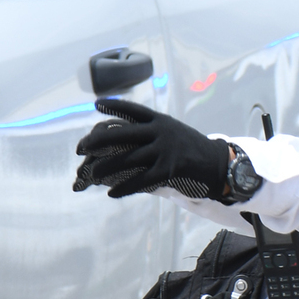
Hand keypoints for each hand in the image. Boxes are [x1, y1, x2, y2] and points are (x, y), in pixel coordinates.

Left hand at [73, 99, 231, 199]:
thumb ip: (153, 130)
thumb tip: (127, 132)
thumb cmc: (192, 149)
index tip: (96, 105)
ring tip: (91, 175)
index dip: (114, 106)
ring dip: (106, 168)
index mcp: (160, 120)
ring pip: (127, 158)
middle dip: (97, 141)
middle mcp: (161, 131)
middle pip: (121, 133)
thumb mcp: (174, 131)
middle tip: (80, 148)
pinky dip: (124, 187)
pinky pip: (140, 180)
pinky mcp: (169, 170)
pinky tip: (111, 193)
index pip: (133, 109)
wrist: (218, 164)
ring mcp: (165, 150)